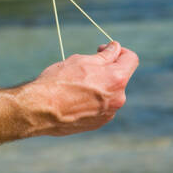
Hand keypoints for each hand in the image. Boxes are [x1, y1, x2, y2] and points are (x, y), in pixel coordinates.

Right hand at [18, 41, 139, 136]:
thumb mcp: (81, 61)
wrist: (41, 109)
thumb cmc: (59, 81)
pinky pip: (101, 107)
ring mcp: (109, 113)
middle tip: (86, 66)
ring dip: (99, 86)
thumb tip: (115, 49)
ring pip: (109, 93)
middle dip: (107, 69)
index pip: (131, 59)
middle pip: (120, 77)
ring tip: (76, 84)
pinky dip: (93, 100)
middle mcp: (118, 98)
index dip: (119, 50)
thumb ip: (105, 56)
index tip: (103, 50)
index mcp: (117, 79)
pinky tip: (75, 98)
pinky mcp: (98, 123)